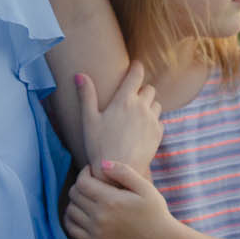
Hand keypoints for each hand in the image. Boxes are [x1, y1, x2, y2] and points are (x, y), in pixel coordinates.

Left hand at [64, 160, 175, 238]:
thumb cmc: (155, 211)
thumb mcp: (145, 187)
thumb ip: (123, 172)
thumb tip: (102, 163)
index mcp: (111, 200)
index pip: (82, 182)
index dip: (84, 172)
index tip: (92, 170)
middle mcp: (100, 217)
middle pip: (74, 194)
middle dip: (80, 184)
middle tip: (91, 182)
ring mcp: (96, 232)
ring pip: (70, 210)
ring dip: (75, 201)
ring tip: (88, 196)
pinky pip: (71, 228)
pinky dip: (71, 218)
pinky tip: (82, 212)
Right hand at [74, 60, 160, 174]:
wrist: (117, 172)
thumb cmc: (98, 146)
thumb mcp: (89, 120)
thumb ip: (86, 95)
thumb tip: (79, 74)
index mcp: (125, 100)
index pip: (136, 74)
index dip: (136, 68)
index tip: (135, 66)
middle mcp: (142, 107)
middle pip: (149, 89)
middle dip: (142, 90)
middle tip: (132, 98)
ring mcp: (152, 120)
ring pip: (156, 104)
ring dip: (149, 105)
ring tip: (136, 115)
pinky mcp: (158, 134)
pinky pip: (159, 120)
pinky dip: (153, 121)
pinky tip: (142, 130)